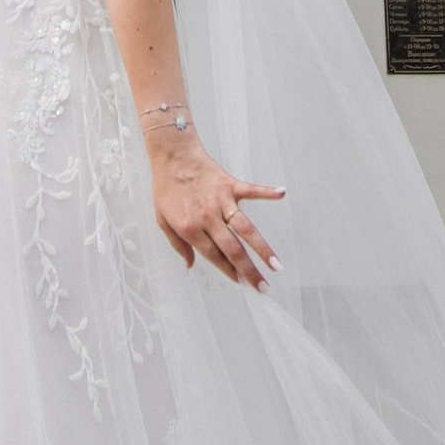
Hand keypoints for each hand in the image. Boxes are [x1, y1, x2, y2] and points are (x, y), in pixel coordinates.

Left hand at [148, 131, 283, 288]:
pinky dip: (267, 192)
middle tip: (264, 288)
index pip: (214, 257)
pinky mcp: (230, 185)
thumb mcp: (162, 221)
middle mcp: (208, 217)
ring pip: (246, 229)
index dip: (229, 272)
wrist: (170, 156)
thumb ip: (178, 246)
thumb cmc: (166, 188)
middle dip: (250, 272)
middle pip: (233, 249)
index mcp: (190, 228)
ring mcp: (222, 201)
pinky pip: (252, 190)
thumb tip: (190, 266)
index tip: (243, 285)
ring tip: (276, 265)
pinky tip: (282, 194)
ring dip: (263, 248)